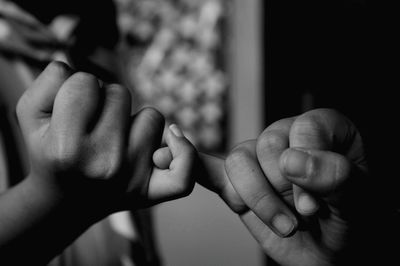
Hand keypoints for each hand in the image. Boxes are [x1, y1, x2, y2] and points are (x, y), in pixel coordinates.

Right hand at [16, 61, 195, 215]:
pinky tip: (171, 138)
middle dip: (104, 102)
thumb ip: (49, 81)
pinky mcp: (152, 191)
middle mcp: (103, 165)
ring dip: (134, 122)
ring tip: (113, 142)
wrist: (65, 201)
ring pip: (152, 116)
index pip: (85, 83)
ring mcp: (132, 179)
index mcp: (67, 148)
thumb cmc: (49, 152)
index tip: (71, 111)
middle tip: (91, 129)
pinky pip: (184, 169)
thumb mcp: (30, 116)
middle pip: (120, 94)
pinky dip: (184, 152)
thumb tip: (81, 70)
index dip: (78, 89)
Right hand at [198, 109, 368, 265]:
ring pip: (238, 161)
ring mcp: (259, 159)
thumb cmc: (350, 219)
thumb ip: (333, 174)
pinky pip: (212, 170)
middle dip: (281, 189)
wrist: (329, 251)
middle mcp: (288, 137)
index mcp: (321, 129)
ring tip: (283, 224)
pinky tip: (177, 161)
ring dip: (257, 199)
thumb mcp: (357, 197)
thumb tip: (291, 160)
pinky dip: (196, 167)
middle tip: (302, 215)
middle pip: (265, 145)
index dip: (307, 164)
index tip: (315, 201)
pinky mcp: (239, 182)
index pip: (304, 127)